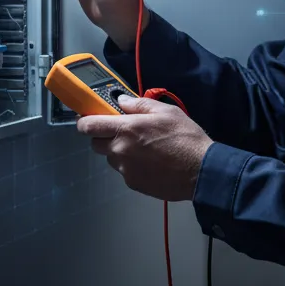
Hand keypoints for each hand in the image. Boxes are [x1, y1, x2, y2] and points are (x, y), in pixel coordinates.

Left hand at [77, 95, 213, 201]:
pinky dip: (132, 165)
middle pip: (96, 144)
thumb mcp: (166, 112)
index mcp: (126, 129)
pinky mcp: (133, 184)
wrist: (200, 170)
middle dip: (104, 136)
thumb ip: (139, 105)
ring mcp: (126, 169)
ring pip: (112, 158)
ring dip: (119, 151)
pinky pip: (125, 171)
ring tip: (143, 148)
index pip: (89, 126)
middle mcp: (121, 151)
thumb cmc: (186, 138)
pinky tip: (151, 161)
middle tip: (123, 132)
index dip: (84, 121)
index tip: (86, 119)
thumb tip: (122, 102)